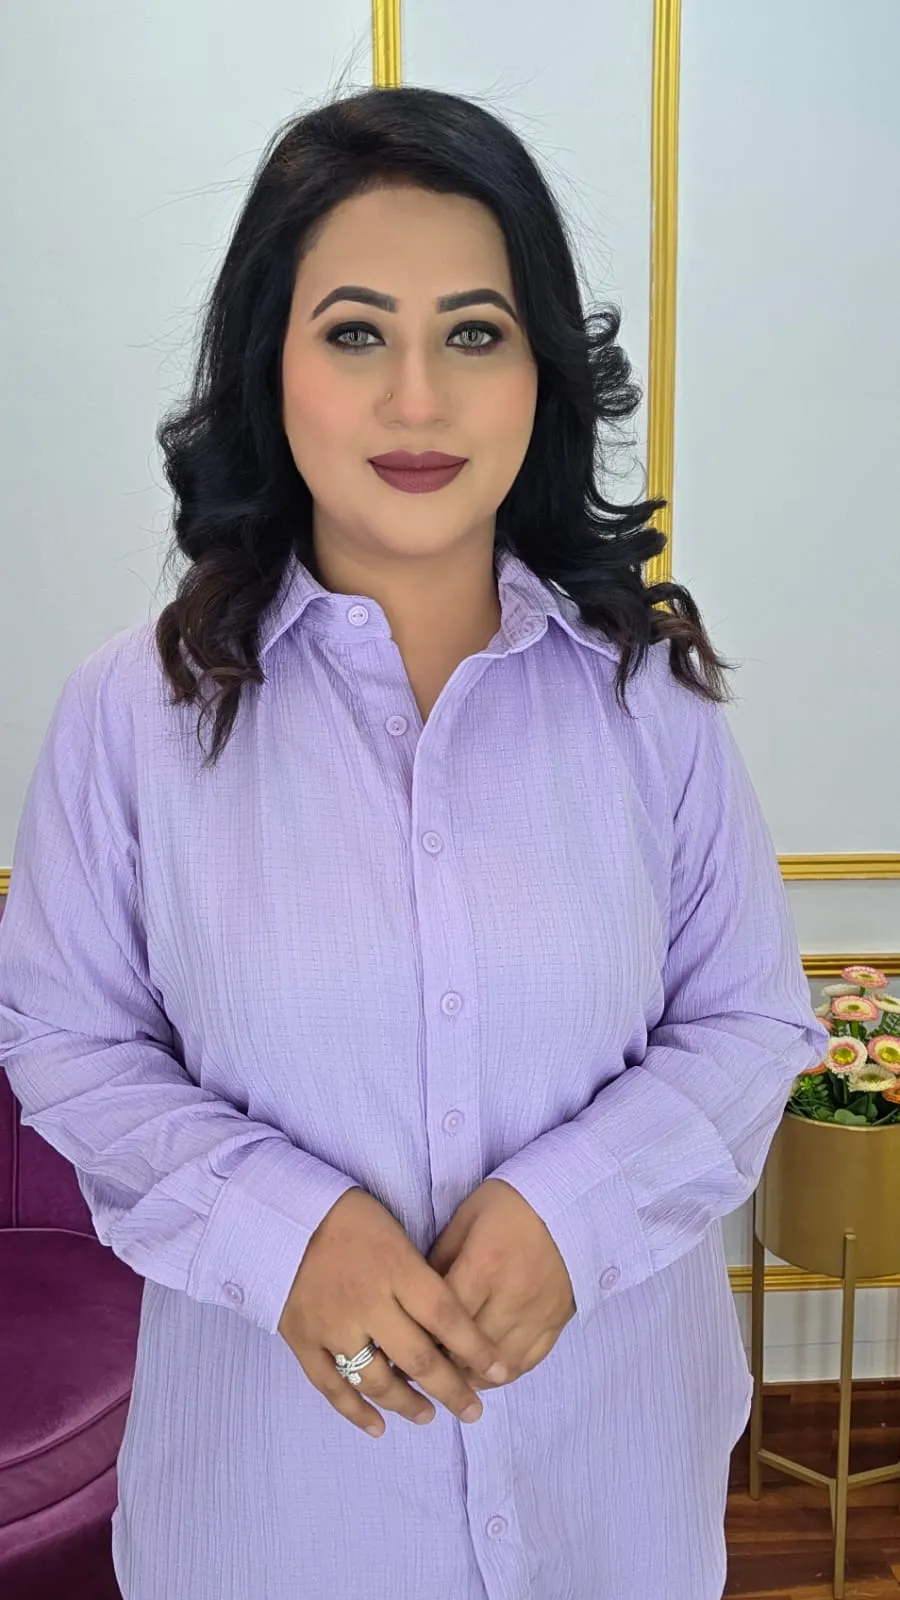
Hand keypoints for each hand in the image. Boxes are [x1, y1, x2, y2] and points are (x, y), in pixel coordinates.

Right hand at [277, 1188, 509, 1437]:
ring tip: (428, 1415)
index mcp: (395, 1268)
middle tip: (473, 1411)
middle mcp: (367, 1302)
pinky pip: (331, 1386)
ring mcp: (332, 1325)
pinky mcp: (302, 1340)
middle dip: (451, 1390)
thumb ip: (418, 1277)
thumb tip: (448, 1322)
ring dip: (407, 1403)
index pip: (446, 1316)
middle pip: (418, 1357)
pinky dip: (355, 1412)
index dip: (476, 1349)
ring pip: (377, 1380)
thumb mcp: (395, 1232)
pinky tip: (378, 1427)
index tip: (499, 1371)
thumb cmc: (348, 1217)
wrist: (280, 1215)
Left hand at [426, 1179, 575, 1388]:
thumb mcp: (466, 1218)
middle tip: (421, 1363)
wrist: (570, 1203)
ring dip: (469, 1375)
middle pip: (468, 1349)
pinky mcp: (555, 1324)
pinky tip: (484, 1373)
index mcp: (483, 1267)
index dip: (420, 1335)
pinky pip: (526, 1363)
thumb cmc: (510, 1205)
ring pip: (496, 1366)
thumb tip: (417, 1298)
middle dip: (441, 1361)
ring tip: (450, 1374)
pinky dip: (501, 1374)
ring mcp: (536, 1316)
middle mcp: (510, 1298)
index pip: (444, 1319)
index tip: (404, 1342)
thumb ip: (441, 1259)